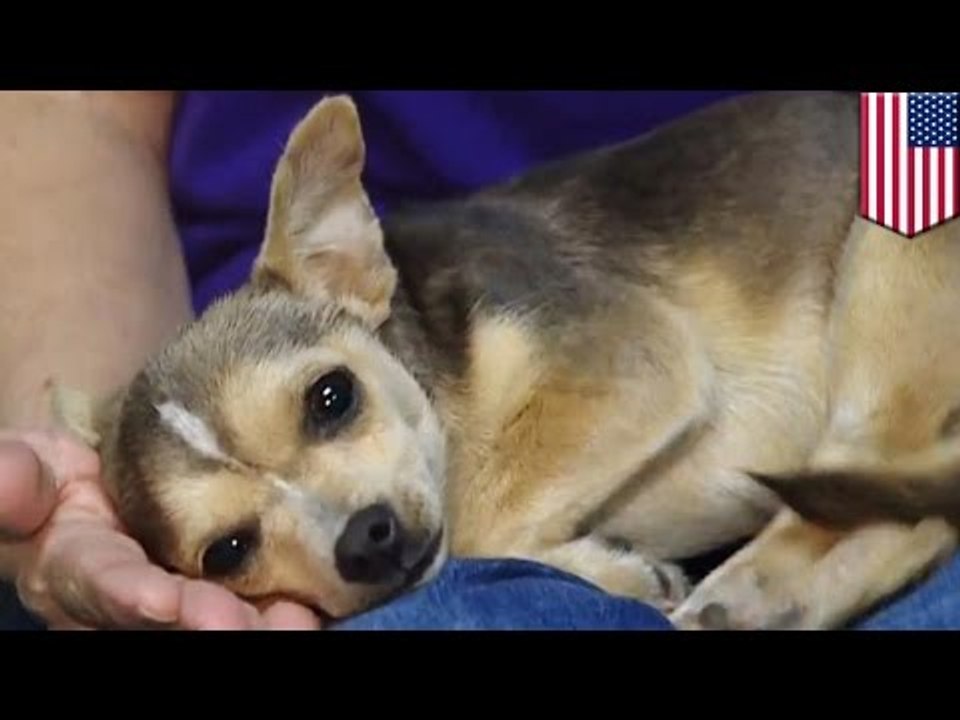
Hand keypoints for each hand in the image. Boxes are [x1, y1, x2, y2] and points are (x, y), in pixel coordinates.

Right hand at [0, 430, 321, 629]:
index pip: (100, 584)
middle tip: (240, 623)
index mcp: (73, 569)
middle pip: (168, 622)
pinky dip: (283, 614)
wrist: (103, 482)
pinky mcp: (220, 598)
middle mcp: (130, 601)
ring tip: (294, 621)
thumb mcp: (28, 467)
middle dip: (205, 624)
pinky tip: (312, 610)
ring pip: (215, 624)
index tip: (160, 600)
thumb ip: (15, 476)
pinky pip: (253, 612)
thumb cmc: (59, 476)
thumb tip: (5, 477)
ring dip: (255, 625)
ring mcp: (176, 605)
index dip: (128, 596)